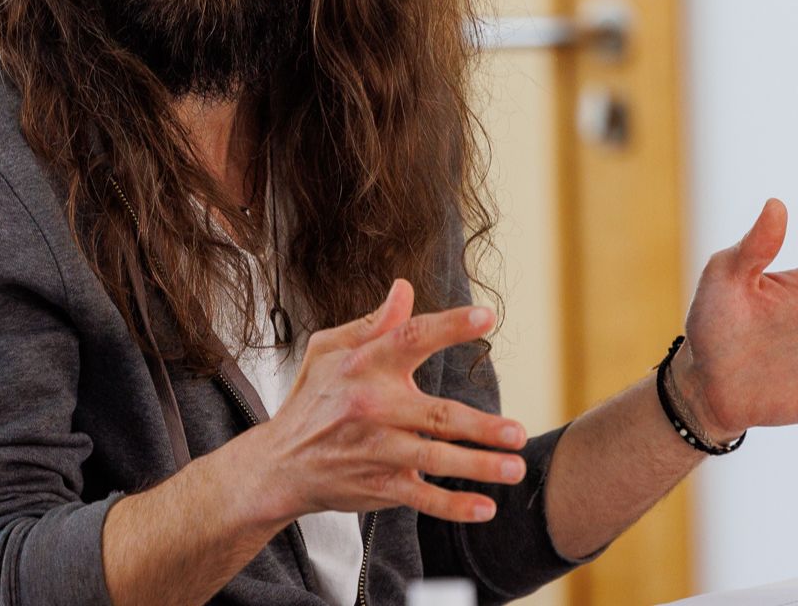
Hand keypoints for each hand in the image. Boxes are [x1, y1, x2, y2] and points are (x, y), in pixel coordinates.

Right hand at [243, 279, 528, 526]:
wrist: (280, 464)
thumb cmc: (312, 399)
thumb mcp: (327, 350)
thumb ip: (373, 323)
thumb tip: (405, 289)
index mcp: (365, 366)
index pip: (411, 339)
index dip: (449, 327)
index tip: (486, 318)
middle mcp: (373, 407)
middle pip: (436, 414)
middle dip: (481, 426)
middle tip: (517, 432)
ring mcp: (378, 450)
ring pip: (435, 459)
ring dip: (479, 466)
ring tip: (515, 468)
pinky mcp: (380, 484)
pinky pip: (422, 499)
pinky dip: (454, 506)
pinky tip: (486, 508)